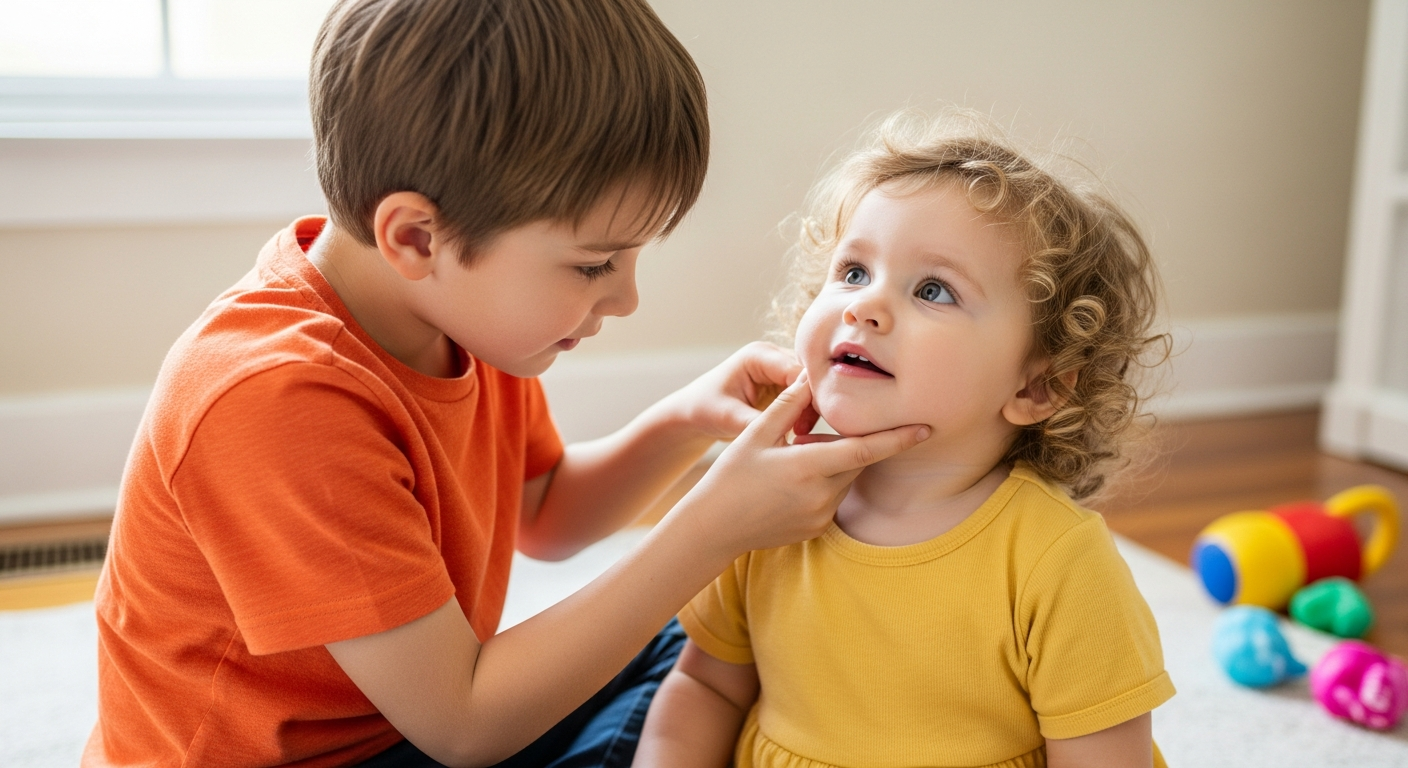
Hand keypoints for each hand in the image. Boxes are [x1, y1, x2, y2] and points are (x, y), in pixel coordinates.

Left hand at [666, 342, 801, 441]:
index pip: (797, 370)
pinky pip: (805, 395)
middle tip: (802, 433)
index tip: (805, 425)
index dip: (808, 396)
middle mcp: (773, 355)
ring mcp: (780, 367)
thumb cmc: (705, 410)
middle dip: (811, 404)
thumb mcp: (729, 417)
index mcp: (758, 355)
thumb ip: (758, 422)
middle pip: (808, 376)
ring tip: (798, 434)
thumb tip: (786, 434)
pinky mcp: (784, 382)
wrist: (695, 412)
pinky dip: (805, 412)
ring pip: (811, 386)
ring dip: (810, 410)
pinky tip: (797, 432)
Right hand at [673, 370, 929, 555]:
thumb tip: (810, 377)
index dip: (898, 438)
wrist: (713, 528)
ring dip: (830, 465)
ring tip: (789, 463)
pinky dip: (820, 485)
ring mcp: (820, 515)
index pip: (865, 449)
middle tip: (807, 439)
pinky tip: (787, 485)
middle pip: (854, 462)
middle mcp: (821, 495)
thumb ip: (788, 406)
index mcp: (807, 467)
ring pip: (844, 480)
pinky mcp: (816, 528)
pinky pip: (831, 499)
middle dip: (845, 445)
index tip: (926, 428)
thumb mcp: (754, 435)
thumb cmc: (730, 478)